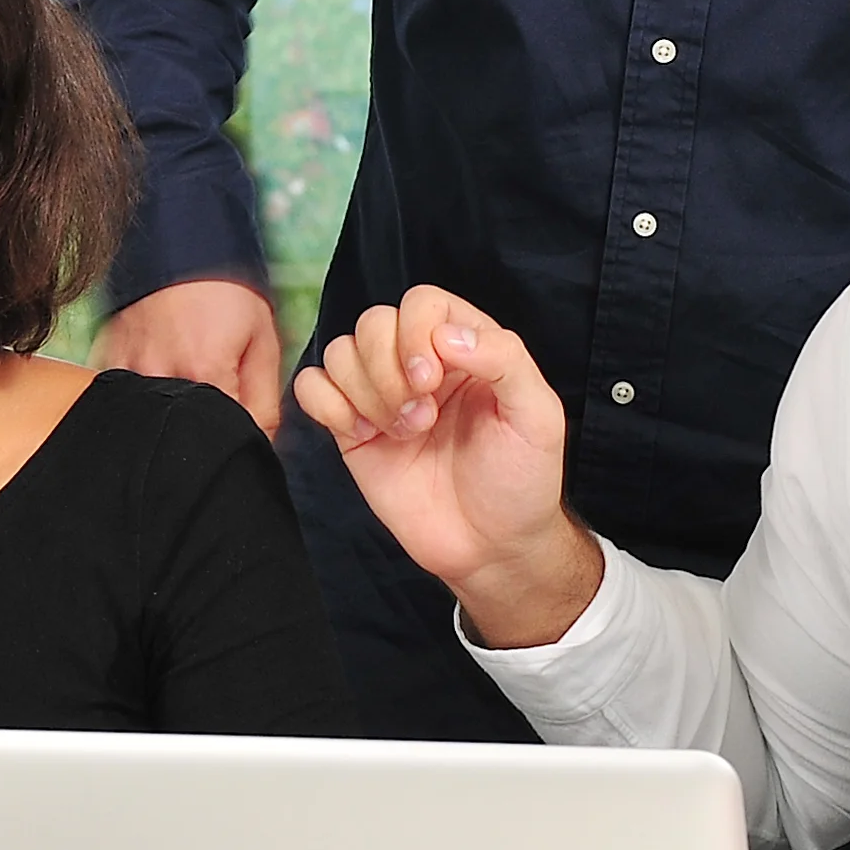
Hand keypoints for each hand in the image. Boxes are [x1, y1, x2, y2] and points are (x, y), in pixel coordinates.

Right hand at [96, 275, 287, 435]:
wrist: (182, 247)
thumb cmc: (228, 294)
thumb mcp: (263, 342)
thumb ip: (265, 402)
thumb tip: (262, 445)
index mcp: (205, 368)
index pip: (224, 436)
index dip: (237, 438)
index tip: (241, 427)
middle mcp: (160, 371)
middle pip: (184, 433)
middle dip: (202, 431)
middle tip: (214, 403)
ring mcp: (127, 366)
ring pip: (149, 422)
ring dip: (169, 417)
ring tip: (185, 391)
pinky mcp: (107, 358)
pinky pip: (119, 402)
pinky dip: (138, 405)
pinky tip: (155, 389)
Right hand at [290, 284, 601, 644]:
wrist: (490, 546)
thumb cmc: (520, 481)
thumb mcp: (537, 415)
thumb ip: (505, 359)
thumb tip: (447, 334)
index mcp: (467, 348)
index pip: (422, 303)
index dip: (416, 334)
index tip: (434, 381)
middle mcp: (420, 364)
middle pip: (373, 322)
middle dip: (388, 368)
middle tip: (420, 416)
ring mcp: (382, 396)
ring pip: (339, 351)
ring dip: (364, 391)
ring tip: (402, 433)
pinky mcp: (352, 430)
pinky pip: (312, 389)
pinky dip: (327, 405)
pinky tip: (362, 434)